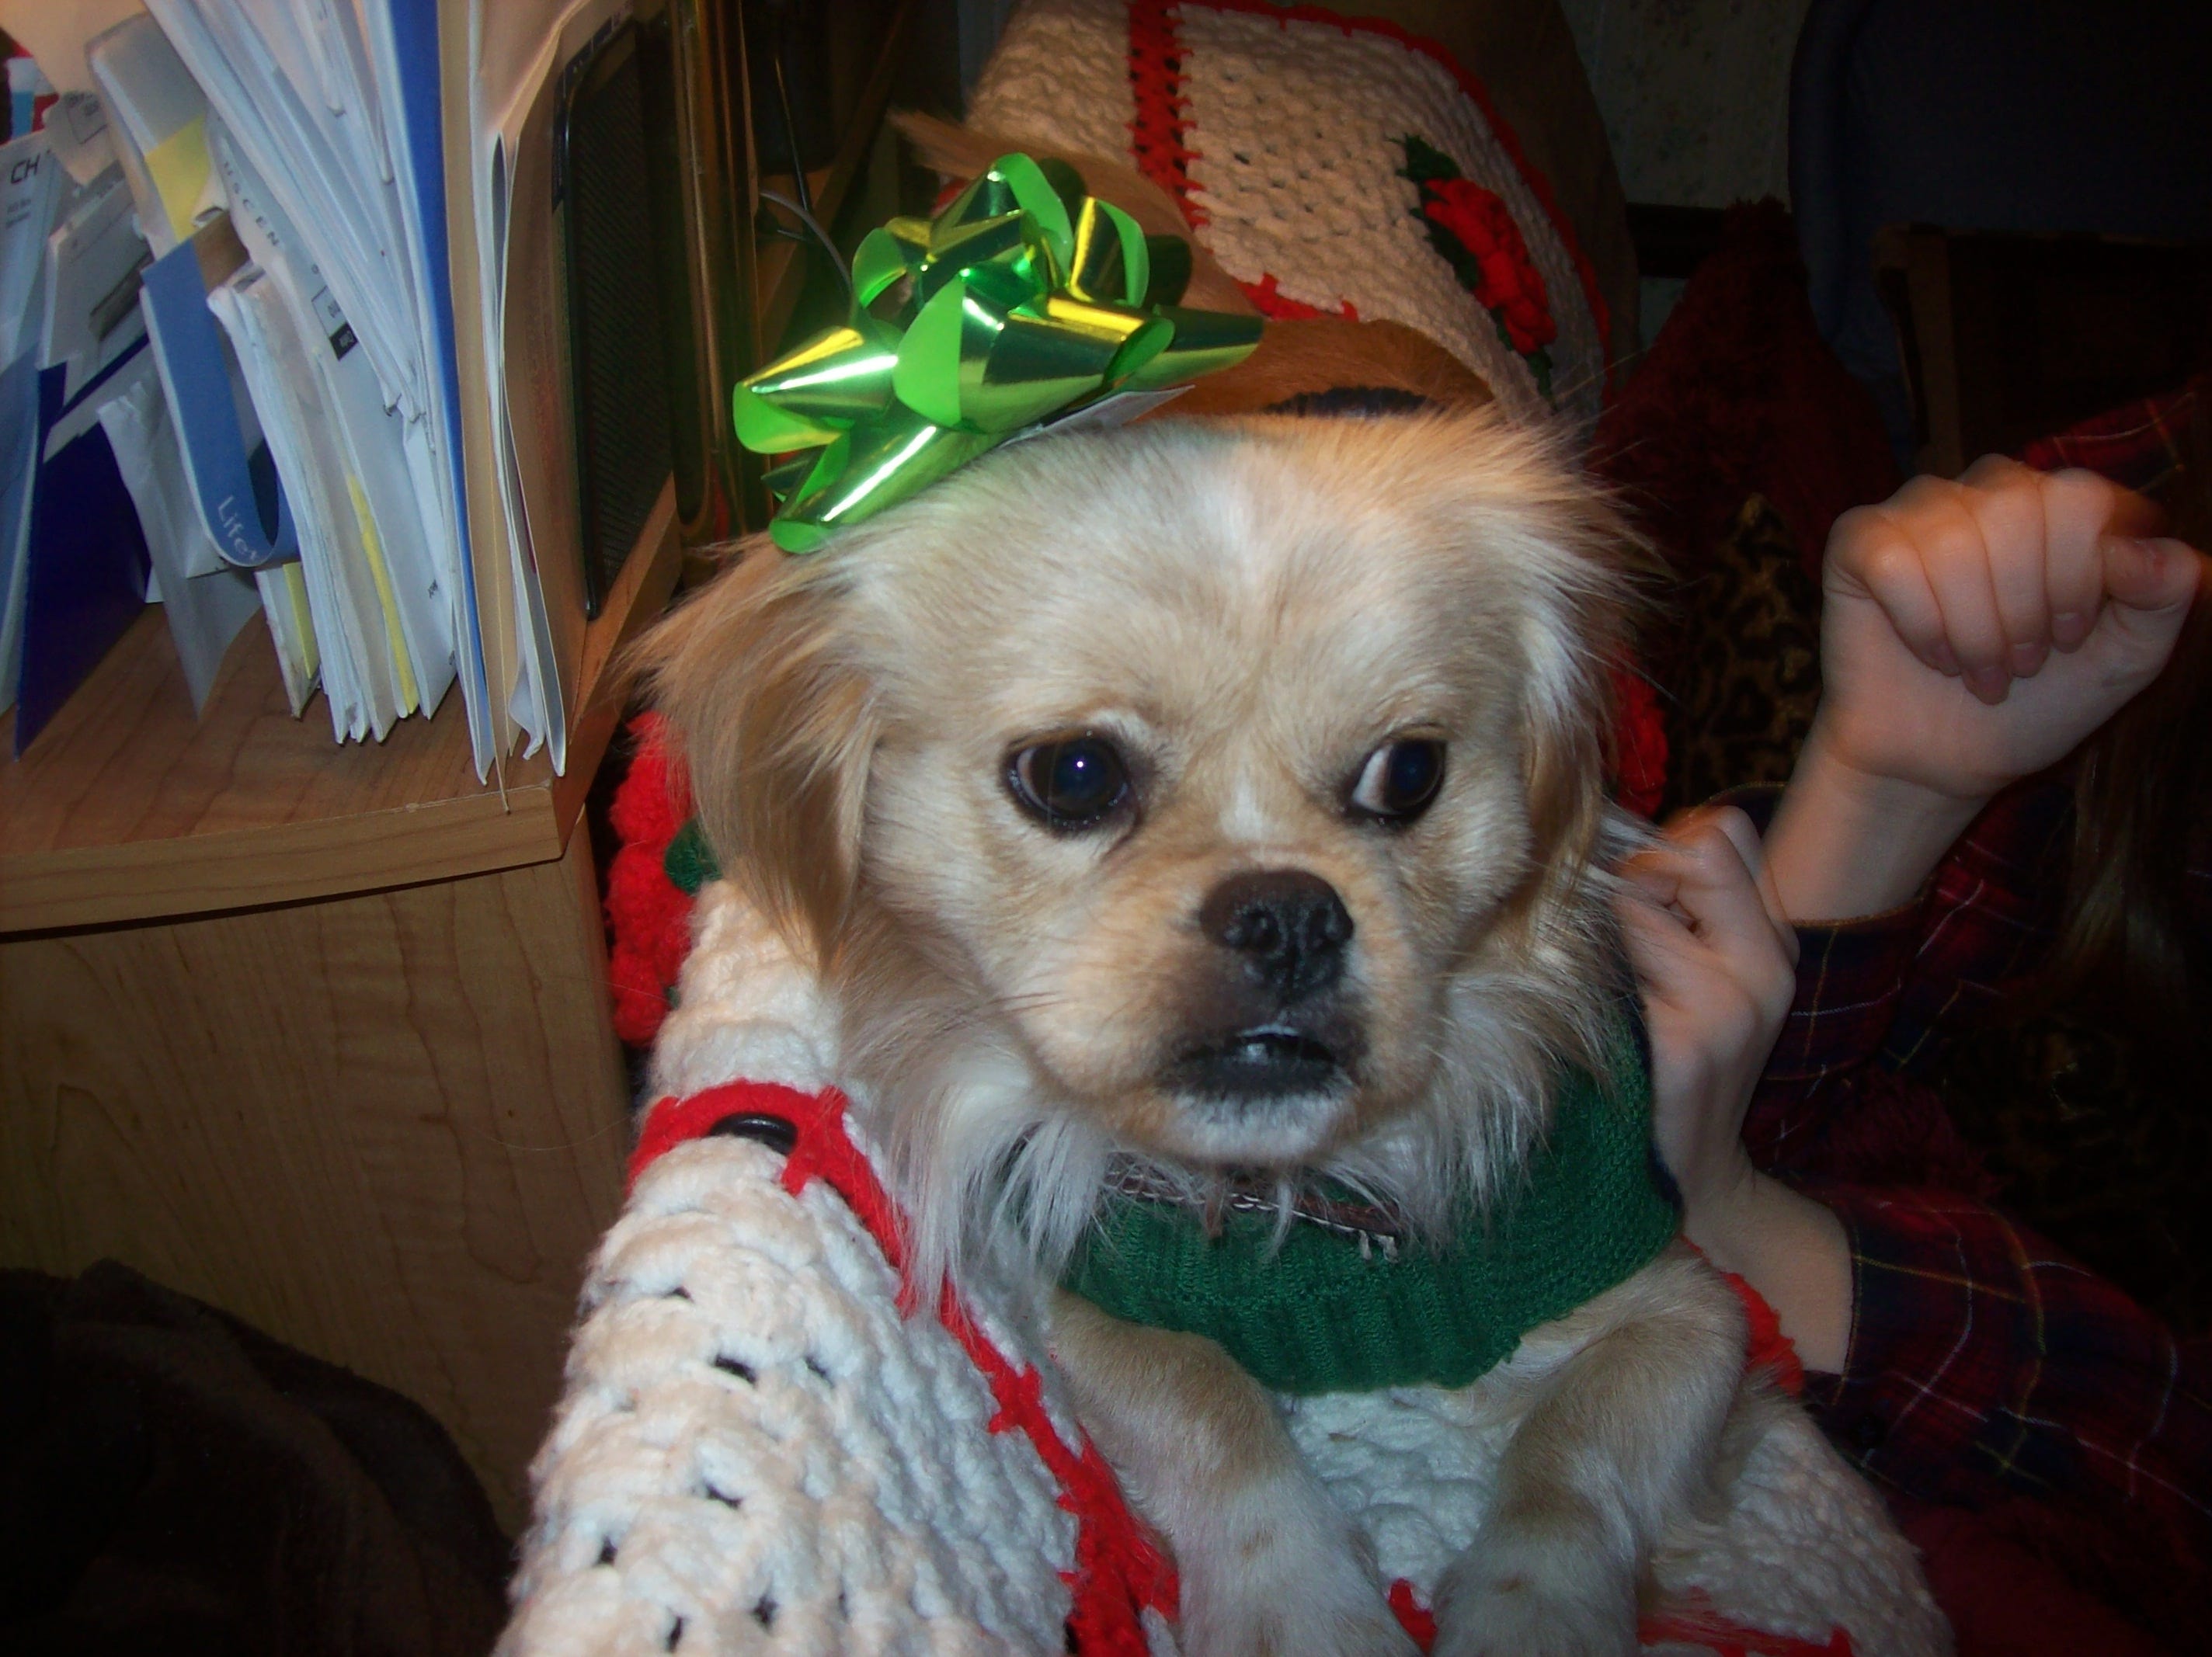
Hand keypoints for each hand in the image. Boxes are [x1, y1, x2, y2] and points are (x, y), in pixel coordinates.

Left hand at [1617, 807, 1795, 1222]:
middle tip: (1627, 945)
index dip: (1668, 849)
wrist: (1690, 1178)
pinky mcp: (1683, 1040)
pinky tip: (1605, 1020)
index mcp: (1774, 946)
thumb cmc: (1679, 1068)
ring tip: (1619, 992)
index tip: (1647, 902)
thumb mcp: (1710, 984)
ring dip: (1605, 931)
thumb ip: (1690, 910)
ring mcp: (1728, 1003)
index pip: (1722, 832)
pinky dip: (1589, 972)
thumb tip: (1619, 838)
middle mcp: (1765, 967)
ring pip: (1635, 897)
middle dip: (1637, 877)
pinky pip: (1612, 957)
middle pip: (1689, 847)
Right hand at [1814, 457, 2199, 802]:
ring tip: (1976, 671)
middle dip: (2022, 609)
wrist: (1943, 760)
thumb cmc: (2034, 707)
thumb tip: (2157, 552)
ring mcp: (1921, 510)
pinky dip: (1919, 623)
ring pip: (1953, 538)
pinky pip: (1892, 560)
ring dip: (1972, 628)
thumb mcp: (2125, 662)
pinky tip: (1928, 653)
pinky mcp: (1859, 541)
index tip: (2069, 639)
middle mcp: (1994, 491)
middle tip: (2019, 664)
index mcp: (2064, 505)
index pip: (2082, 498)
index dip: (2078, 579)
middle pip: (2017, 508)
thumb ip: (2165, 599)